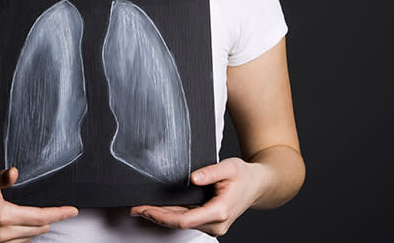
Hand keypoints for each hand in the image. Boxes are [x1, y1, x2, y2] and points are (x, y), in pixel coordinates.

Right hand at [0, 167, 77, 242]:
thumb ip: (1, 177)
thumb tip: (15, 172)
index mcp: (2, 216)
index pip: (39, 217)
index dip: (58, 214)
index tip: (73, 211)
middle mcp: (1, 233)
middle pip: (37, 229)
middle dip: (52, 220)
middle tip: (65, 211)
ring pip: (28, 238)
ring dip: (39, 228)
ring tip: (47, 218)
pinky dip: (27, 235)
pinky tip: (29, 227)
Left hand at [129, 158, 268, 236]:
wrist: (258, 185)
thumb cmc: (243, 176)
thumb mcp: (229, 167)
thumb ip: (210, 172)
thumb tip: (192, 177)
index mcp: (219, 210)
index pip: (184, 219)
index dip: (161, 215)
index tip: (145, 208)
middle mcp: (216, 223)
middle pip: (179, 223)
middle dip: (155, 216)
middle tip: (135, 208)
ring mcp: (214, 225)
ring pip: (182, 223)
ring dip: (161, 217)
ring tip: (141, 208)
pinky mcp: (210, 222)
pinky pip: (187, 221)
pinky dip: (171, 215)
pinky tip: (158, 209)